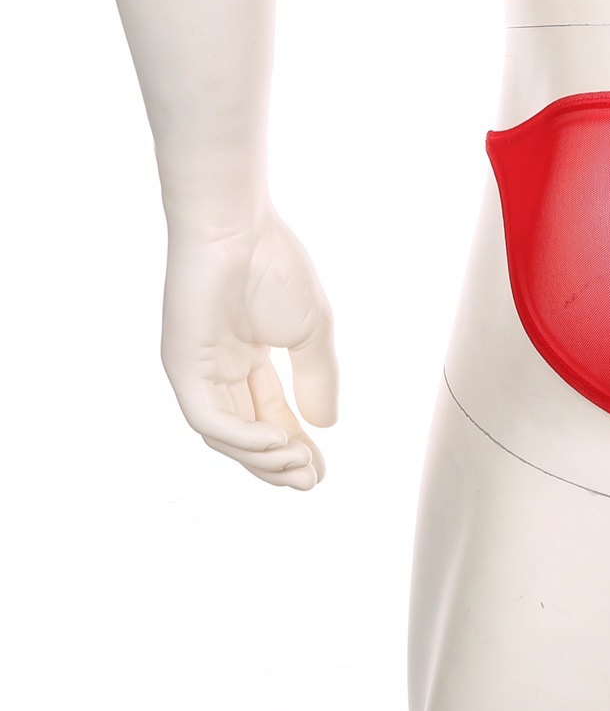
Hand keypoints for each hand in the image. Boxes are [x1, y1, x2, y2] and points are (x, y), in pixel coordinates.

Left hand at [160, 207, 337, 487]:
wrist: (238, 228)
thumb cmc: (275, 267)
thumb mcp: (311, 332)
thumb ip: (318, 379)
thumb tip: (326, 426)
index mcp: (248, 358)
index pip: (270, 416)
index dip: (297, 446)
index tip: (324, 471)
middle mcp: (219, 370)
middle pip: (246, 434)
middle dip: (280, 465)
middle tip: (312, 482)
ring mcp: (197, 370)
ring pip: (225, 436)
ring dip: (263, 460)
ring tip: (300, 467)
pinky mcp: (182, 367)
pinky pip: (208, 418)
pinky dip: (243, 438)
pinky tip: (280, 442)